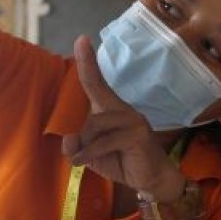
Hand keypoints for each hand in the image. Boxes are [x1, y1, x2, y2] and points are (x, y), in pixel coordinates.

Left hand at [60, 36, 183, 200]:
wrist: (152, 180)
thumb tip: (68, 136)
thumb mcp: (91, 155)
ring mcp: (133, 119)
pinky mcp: (138, 133)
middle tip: (71, 147)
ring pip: (94, 123)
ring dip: (82, 145)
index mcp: (111, 108)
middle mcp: (123, 108)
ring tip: (80, 159)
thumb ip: (77, 145)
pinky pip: (104, 140)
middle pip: (94, 97)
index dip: (88, 62)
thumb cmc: (121, 161)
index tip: (81, 40)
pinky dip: (90, 152)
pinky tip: (83, 162)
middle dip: (76, 124)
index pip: (96, 82)